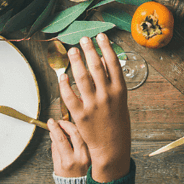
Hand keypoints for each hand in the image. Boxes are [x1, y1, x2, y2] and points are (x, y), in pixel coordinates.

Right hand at [49, 118, 90, 177]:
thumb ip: (56, 151)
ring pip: (83, 134)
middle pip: (74, 133)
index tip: (51, 122)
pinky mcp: (96, 154)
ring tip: (67, 125)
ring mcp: (90, 155)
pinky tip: (77, 131)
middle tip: (59, 122)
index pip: (61, 139)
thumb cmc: (68, 181)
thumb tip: (54, 135)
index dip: (55, 128)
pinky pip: (89, 139)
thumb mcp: (57, 168)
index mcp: (68, 162)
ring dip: (74, 126)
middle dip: (65, 124)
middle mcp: (81, 157)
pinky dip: (82, 133)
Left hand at [59, 34, 131, 182]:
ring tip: (72, 51)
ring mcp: (93, 105)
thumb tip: (104, 59)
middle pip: (96, 66)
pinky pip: (70, 96)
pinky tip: (62, 76)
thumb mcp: (120, 99)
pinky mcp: (80, 115)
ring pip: (82, 78)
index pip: (113, 63)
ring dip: (76, 62)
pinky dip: (65, 85)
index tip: (100, 36)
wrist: (112, 147)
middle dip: (89, 50)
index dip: (106, 47)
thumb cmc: (117, 121)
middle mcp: (107, 95)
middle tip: (83, 39)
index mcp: (120, 90)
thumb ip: (112, 80)